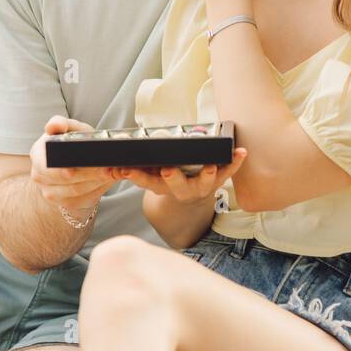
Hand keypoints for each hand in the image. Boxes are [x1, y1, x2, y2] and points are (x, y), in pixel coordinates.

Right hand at [29, 116, 117, 213]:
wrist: (72, 164)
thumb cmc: (71, 142)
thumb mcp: (68, 129)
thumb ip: (61, 123)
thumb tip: (55, 125)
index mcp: (38, 153)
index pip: (45, 164)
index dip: (58, 171)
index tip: (71, 172)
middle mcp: (39, 175)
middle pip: (65, 180)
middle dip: (88, 174)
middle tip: (107, 168)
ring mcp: (49, 192)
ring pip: (76, 191)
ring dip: (96, 182)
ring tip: (112, 172)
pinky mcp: (63, 203)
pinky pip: (82, 200)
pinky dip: (97, 190)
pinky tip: (107, 181)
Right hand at [114, 147, 246, 203]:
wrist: (190, 198)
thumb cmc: (167, 180)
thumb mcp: (149, 177)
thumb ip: (133, 170)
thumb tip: (109, 165)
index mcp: (163, 187)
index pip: (146, 182)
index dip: (137, 177)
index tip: (128, 170)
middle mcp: (182, 190)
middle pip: (176, 186)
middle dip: (172, 177)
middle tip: (167, 169)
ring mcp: (202, 186)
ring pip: (205, 182)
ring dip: (208, 174)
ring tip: (209, 164)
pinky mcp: (218, 180)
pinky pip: (228, 172)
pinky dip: (235, 162)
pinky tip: (241, 151)